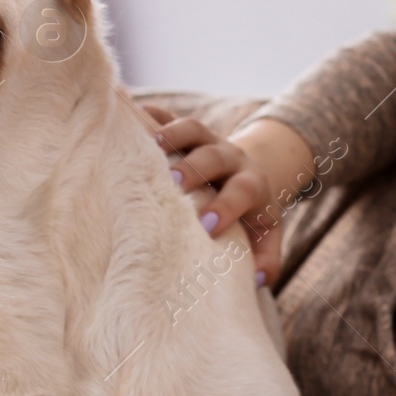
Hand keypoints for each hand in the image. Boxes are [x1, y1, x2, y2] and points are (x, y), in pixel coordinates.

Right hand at [142, 105, 285, 284]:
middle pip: (215, 155)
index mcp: (251, 184)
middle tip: (173, 182)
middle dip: (195, 167)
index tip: (207, 226)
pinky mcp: (188, 130)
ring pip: (193, 127)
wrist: (253, 173)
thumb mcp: (267, 235)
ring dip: (172, 134)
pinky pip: (169, 114)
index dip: (227, 206)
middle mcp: (231, 157)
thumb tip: (257, 281)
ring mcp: (209, 139)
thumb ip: (267, 259)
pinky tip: (129, 116)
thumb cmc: (252, 214)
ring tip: (148, 145)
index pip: (243, 191)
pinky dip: (150, 114)